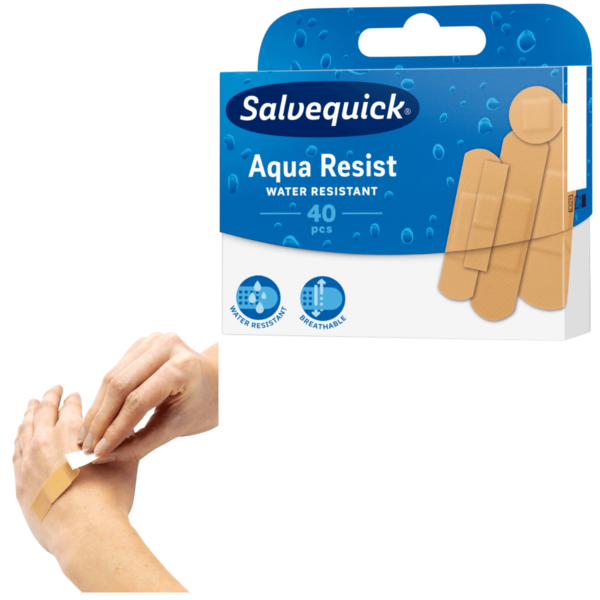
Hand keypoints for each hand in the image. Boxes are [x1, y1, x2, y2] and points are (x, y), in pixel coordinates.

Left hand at [12, 385, 139, 556]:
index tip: (74, 393)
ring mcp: (27, 465)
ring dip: (29, 416)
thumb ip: (122, 441)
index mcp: (69, 434)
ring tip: (31, 407)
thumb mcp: (125, 462)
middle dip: (49, 398)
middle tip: (53, 389)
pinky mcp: (20, 486)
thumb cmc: (109, 498)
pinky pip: (15, 456)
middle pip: (42, 413)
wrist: (85, 535)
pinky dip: (19, 442)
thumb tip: (128, 429)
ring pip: (23, 432)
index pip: (69, 407)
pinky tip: (22, 440)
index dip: (73, 398)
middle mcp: (44, 443)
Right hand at [80, 332, 218, 461]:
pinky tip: (98, 416)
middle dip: (101, 419)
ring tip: (86, 435)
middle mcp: (166, 346)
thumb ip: (141, 443)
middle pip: (120, 385)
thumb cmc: (202, 406)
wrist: (215, 382)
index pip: (138, 401)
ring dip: (97, 408)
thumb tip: (102, 456)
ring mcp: (153, 340)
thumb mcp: (177, 428)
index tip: (97, 452)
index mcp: (181, 368)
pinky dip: (104, 395)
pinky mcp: (142, 343)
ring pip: (112, 376)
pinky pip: (115, 370)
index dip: (114, 428)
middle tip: (86, 445)